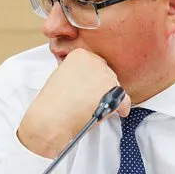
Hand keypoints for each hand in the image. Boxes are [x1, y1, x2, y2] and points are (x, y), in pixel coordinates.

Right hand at [16, 48, 131, 158]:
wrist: (51, 118)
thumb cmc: (52, 103)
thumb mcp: (61, 77)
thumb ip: (78, 74)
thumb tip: (89, 82)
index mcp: (80, 55)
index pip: (95, 64)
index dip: (93, 78)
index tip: (90, 86)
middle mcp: (94, 61)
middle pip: (107, 74)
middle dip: (103, 86)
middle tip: (95, 99)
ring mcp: (105, 76)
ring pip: (116, 87)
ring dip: (111, 97)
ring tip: (99, 108)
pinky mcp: (112, 91)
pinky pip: (123, 100)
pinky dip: (121, 108)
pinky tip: (118, 112)